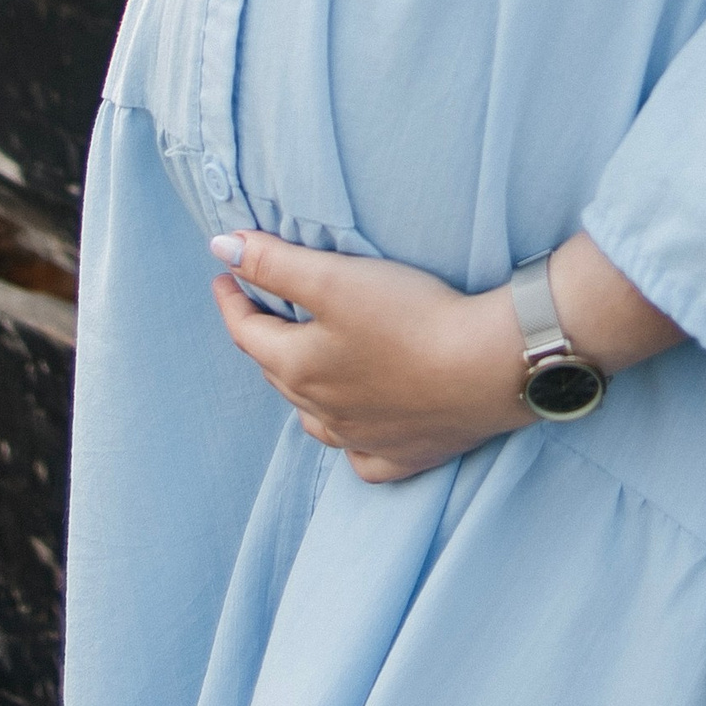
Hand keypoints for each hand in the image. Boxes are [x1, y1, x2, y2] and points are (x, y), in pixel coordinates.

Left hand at [208, 233, 528, 480]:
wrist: (486, 369)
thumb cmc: (410, 317)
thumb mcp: (334, 278)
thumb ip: (274, 263)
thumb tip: (219, 248)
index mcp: (299, 367)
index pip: (246, 332)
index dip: (232, 300)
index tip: (225, 275)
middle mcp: (323, 411)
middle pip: (277, 372)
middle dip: (264, 339)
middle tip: (262, 310)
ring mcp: (363, 438)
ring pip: (314, 417)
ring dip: (300, 389)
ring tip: (303, 364)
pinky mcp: (403, 456)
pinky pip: (362, 457)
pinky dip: (350, 441)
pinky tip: (355, 429)